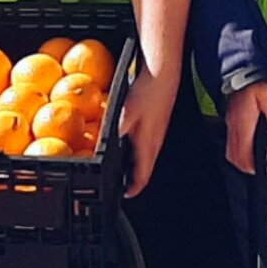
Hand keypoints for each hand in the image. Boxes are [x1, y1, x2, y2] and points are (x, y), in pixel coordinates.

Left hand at [118, 68, 177, 198]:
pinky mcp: (158, 119)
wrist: (164, 72)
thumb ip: (115, 133)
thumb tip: (103, 149)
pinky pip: (148, 140)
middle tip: (120, 181)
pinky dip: (137, 145)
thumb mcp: (125, 114)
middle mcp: (156, 140)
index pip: (143, 175)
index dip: (134, 189)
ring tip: (122, 163)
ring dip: (135, 162)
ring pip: (147, 154)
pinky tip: (128, 135)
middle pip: (145, 167)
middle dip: (133, 177)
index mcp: (148, 144)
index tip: (124, 195)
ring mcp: (158, 130)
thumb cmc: (147, 92)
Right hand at [224, 81, 266, 174]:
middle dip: (243, 166)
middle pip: (233, 157)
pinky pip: (230, 139)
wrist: (238, 73)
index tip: (259, 169)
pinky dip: (238, 146)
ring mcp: (230, 123)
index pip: (243, 155)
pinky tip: (247, 142)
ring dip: (239, 157)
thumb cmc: (250, 83)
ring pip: (230, 149)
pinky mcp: (229, 118)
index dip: (251, 167)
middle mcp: (234, 127)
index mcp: (244, 126)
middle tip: (255, 167)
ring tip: (252, 157)